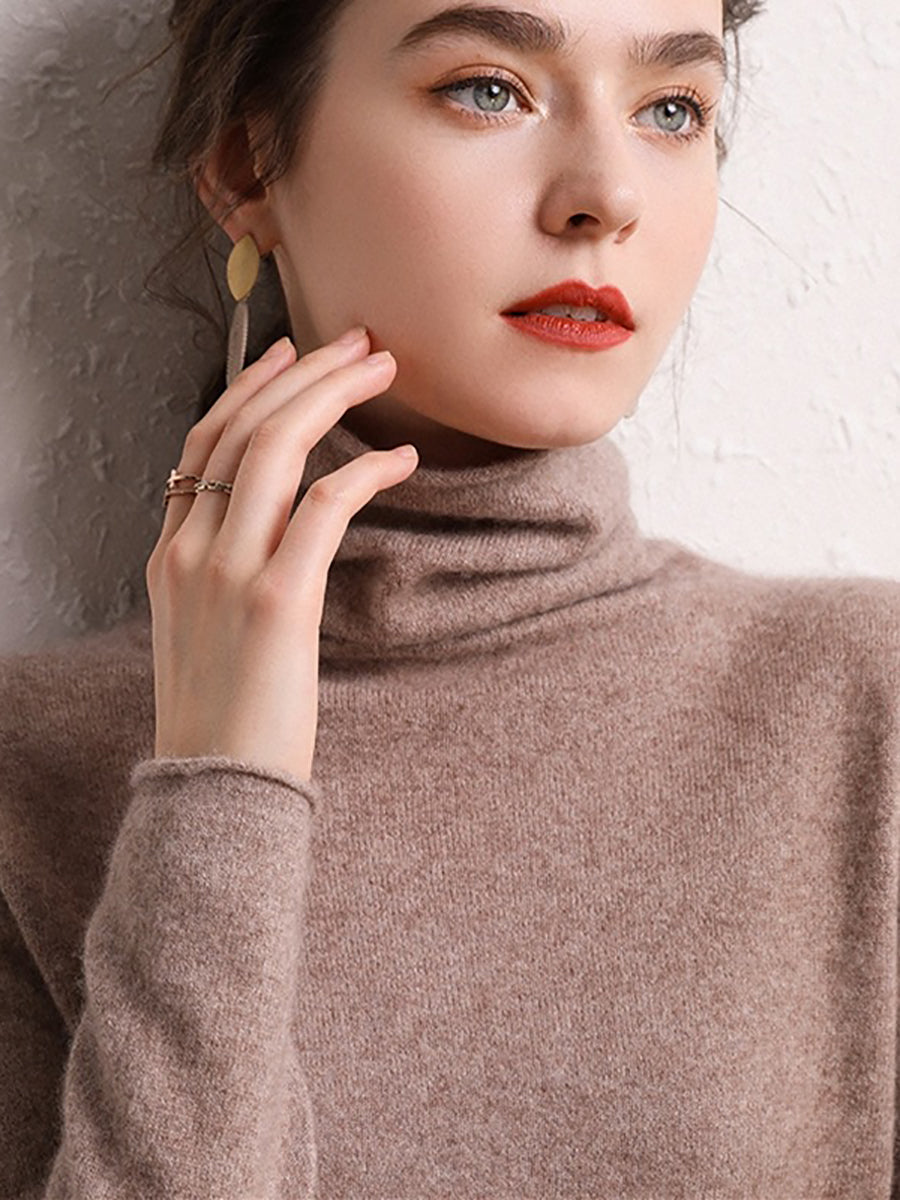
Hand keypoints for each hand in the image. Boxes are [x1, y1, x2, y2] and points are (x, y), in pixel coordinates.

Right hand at [145, 328, 416, 782]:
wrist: (215, 788)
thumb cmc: (223, 718)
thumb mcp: (200, 633)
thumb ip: (220, 572)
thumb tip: (272, 531)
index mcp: (169, 555)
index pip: (203, 444)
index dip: (249, 389)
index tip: (290, 354)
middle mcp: (189, 550)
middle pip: (243, 429)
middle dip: (305, 373)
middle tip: (358, 341)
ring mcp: (228, 572)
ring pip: (277, 449)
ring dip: (335, 397)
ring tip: (382, 369)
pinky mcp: (278, 601)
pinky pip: (323, 506)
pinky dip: (367, 471)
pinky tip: (403, 460)